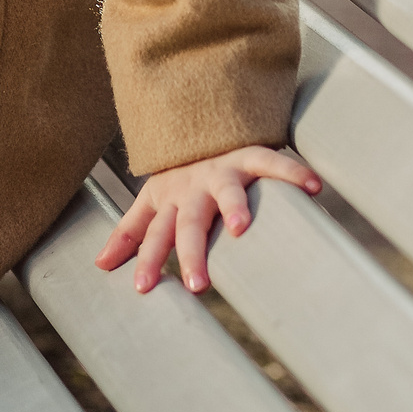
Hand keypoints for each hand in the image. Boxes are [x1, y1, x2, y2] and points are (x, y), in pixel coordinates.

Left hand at [94, 145, 321, 294]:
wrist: (202, 123)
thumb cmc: (180, 175)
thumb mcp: (151, 200)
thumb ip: (130, 233)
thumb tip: (101, 265)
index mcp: (169, 199)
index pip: (155, 234)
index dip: (149, 259)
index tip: (143, 288)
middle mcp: (194, 187)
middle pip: (190, 221)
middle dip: (192, 251)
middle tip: (197, 284)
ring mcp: (222, 170)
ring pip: (227, 189)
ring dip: (233, 206)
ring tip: (240, 228)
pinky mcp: (250, 155)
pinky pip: (272, 161)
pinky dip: (292, 172)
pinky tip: (312, 187)